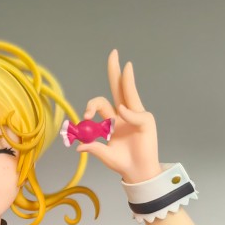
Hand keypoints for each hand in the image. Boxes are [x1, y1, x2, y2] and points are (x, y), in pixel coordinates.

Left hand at [77, 50, 161, 183]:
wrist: (137, 172)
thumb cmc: (122, 163)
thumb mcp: (104, 156)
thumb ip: (93, 148)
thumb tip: (78, 147)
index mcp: (111, 120)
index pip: (100, 103)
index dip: (91, 105)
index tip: (85, 115)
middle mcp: (123, 114)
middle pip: (118, 87)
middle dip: (115, 70)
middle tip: (113, 52)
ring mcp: (136, 115)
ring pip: (129, 92)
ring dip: (125, 78)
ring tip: (125, 65)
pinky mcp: (146, 120)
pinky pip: (133, 112)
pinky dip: (127, 114)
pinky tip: (123, 116)